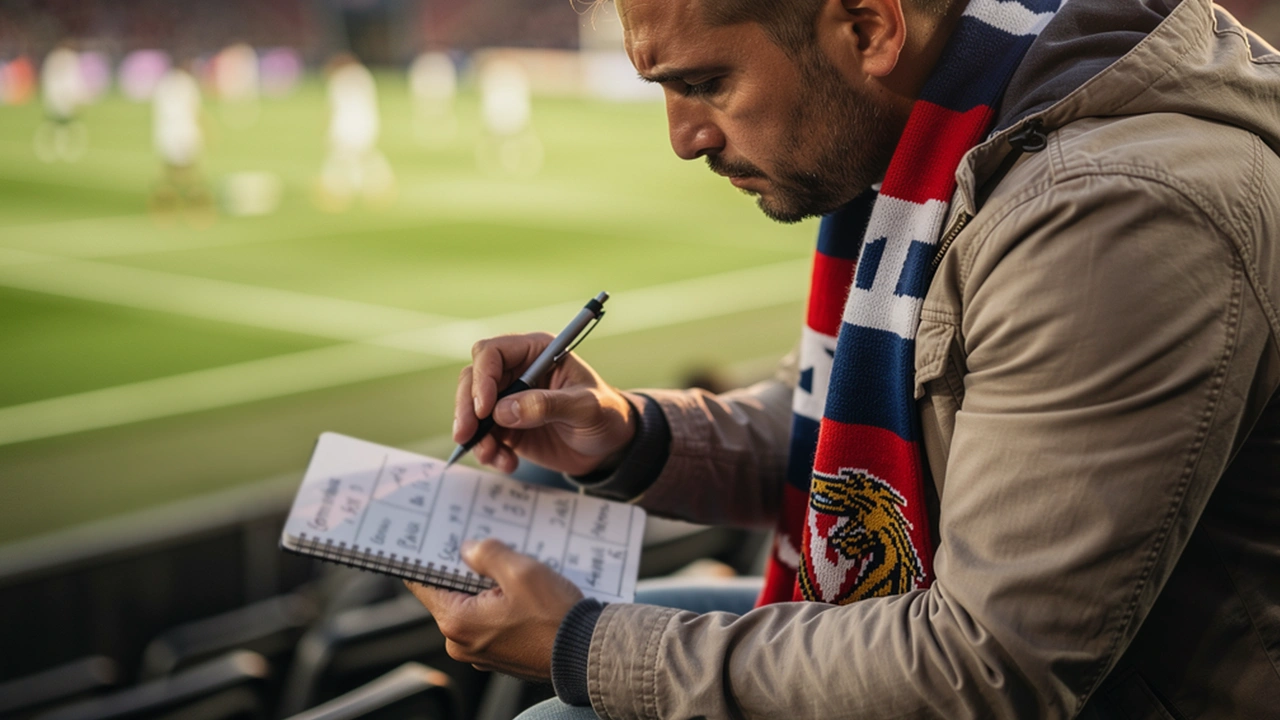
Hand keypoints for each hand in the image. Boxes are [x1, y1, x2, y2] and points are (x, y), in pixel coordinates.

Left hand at [406, 538, 583, 680]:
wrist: (584, 653)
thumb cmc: (554, 619)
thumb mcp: (521, 572)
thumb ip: (487, 554)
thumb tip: (468, 549)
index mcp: (457, 622)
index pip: (423, 583)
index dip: (429, 558)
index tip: (438, 540)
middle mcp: (461, 642)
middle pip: (450, 593)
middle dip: (467, 570)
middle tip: (490, 550)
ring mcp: (480, 652)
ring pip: (472, 607)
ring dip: (488, 587)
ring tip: (514, 572)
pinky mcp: (499, 654)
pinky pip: (489, 621)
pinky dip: (500, 605)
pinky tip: (523, 593)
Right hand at [455, 333, 636, 475]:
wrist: (611, 445)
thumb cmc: (606, 414)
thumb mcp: (586, 408)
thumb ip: (548, 405)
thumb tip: (504, 411)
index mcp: (537, 352)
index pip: (493, 353)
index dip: (482, 377)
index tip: (484, 408)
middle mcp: (518, 371)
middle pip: (473, 379)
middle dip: (466, 408)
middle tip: (467, 434)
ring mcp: (509, 398)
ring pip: (472, 410)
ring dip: (476, 435)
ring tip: (492, 455)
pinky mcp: (507, 426)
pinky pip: (483, 436)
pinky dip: (488, 451)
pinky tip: (507, 463)